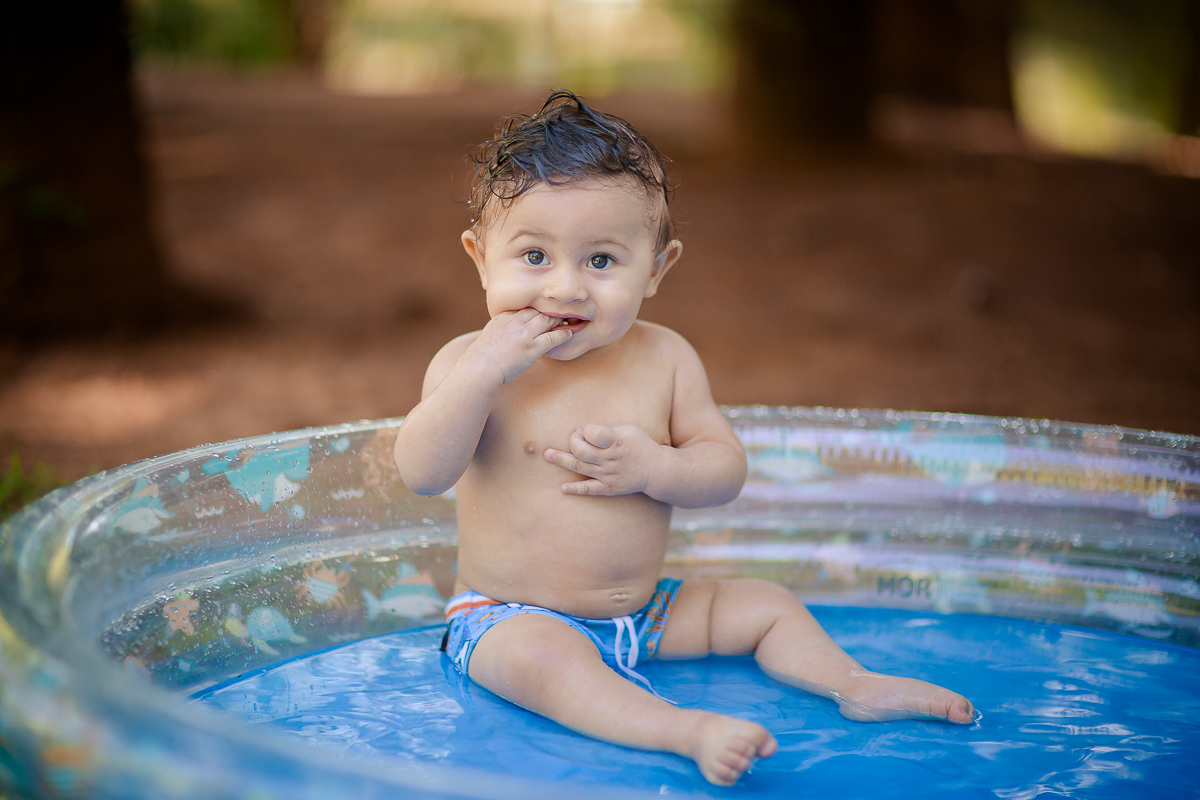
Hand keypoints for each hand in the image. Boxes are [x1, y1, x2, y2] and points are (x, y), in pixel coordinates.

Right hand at [470, 309, 572, 383]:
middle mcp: (515, 321)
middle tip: (559, 315)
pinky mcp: (532, 348)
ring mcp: (524, 334)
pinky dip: (563, 334)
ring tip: (566, 321)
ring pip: (547, 320)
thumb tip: (509, 331)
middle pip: (538, 311)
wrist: (479, 368)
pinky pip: (552, 337)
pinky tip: (568, 333)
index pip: (525, 308)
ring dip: (558, 320)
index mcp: (504, 316)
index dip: (537, 311)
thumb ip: (502, 328)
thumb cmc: (482, 356)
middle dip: (549, 313)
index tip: (543, 314)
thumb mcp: (491, 334)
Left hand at [544, 424, 665, 496]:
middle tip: (572, 439)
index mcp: (617, 442)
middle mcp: (611, 459)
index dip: (585, 431)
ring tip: (547, 455)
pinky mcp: (608, 488)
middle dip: (572, 442)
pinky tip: (562, 488)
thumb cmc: (640, 444)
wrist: (656, 470)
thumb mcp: (629, 430)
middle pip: (582, 451)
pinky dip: (575, 489)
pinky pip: (589, 489)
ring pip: (580, 467)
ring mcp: (608, 474)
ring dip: (561, 460)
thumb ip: (608, 430)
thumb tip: (586, 431)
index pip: (594, 434)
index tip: (584, 430)